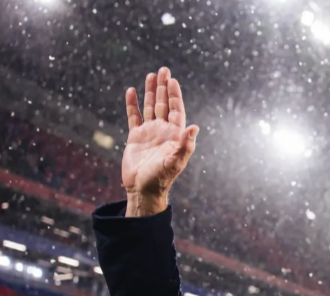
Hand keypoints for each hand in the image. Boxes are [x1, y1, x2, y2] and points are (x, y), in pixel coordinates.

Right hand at [121, 67, 198, 215]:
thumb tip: (195, 127)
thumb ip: (185, 144)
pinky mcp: (135, 137)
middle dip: (163, 87)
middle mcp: (163, 131)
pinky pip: (134, 117)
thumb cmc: (161, 177)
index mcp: (175, 135)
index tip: (172, 80)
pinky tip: (132, 91)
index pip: (176, 110)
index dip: (174, 95)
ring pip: (149, 107)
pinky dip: (132, 104)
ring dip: (149, 92)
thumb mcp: (175, 161)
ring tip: (150, 75)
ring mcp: (149, 132)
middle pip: (163, 104)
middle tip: (163, 69)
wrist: (143, 189)